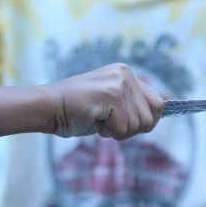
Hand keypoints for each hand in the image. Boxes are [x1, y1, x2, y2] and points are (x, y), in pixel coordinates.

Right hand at [48, 63, 164, 138]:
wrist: (47, 107)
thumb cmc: (76, 111)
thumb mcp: (110, 105)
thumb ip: (131, 106)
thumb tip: (156, 117)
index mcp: (126, 74)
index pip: (158, 103)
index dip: (147, 120)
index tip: (127, 125)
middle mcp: (126, 74)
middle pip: (151, 117)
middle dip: (131, 128)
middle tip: (107, 122)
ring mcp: (119, 83)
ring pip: (138, 125)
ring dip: (117, 130)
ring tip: (97, 118)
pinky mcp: (111, 94)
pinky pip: (122, 128)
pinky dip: (107, 132)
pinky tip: (92, 119)